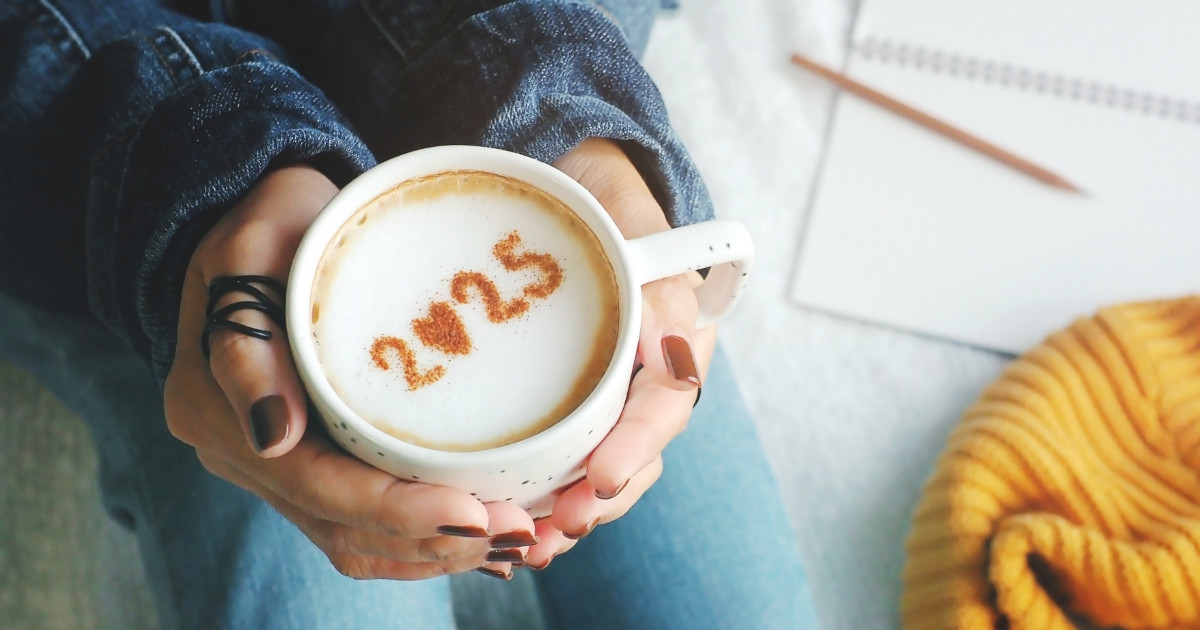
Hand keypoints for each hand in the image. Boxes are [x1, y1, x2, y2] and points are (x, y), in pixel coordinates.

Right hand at [164, 166, 535, 580]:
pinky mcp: (308, 461)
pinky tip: (478, 539)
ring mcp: (272, 463)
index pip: (316, 484)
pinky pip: (361, 524)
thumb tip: (272, 435)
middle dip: (431, 539)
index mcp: (215, 405)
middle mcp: (241, 451)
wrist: (271, 224)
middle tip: (520, 533)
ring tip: (513, 542)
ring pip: (354, 540)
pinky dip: (418, 540)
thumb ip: (249, 338)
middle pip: (342, 527)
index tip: (474, 512)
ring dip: (432, 551)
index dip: (397, 510)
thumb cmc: (273, 222)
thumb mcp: (252, 245)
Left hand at [526, 139, 715, 567]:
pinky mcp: (562, 397)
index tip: (602, 480)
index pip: (666, 403)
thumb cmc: (602, 195)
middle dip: (597, 500)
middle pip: (635, 454)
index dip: (636, 447)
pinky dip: (536, 489)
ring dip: (566, 510)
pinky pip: (557, 452)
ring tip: (529, 544)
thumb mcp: (633, 220)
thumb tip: (675, 353)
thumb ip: (659, 283)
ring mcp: (604, 390)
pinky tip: (507, 515)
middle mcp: (644, 374)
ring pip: (596, 465)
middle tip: (554, 530)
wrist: (566, 178)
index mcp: (676, 337)